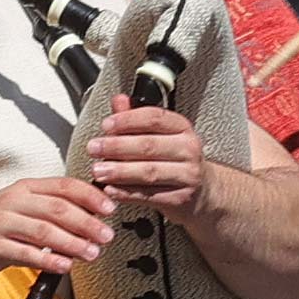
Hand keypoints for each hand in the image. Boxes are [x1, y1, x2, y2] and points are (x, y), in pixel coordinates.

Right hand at [0, 173, 115, 279]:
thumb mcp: (24, 207)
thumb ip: (54, 209)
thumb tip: (94, 215)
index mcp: (26, 188)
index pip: (64, 186)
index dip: (90, 196)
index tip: (109, 208)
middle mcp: (13, 201)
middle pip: (57, 208)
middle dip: (86, 222)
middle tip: (106, 236)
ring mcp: (1, 223)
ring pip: (43, 231)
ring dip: (72, 243)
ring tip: (91, 253)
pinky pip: (25, 253)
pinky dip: (48, 260)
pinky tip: (65, 266)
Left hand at [83, 104, 207, 212]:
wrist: (203, 191)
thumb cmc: (177, 160)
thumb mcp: (161, 135)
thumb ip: (136, 120)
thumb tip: (118, 100)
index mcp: (182, 128)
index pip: (154, 118)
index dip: (128, 120)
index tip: (106, 125)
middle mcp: (188, 149)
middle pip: (149, 145)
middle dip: (117, 147)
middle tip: (94, 148)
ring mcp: (187, 175)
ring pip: (148, 171)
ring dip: (120, 171)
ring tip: (98, 170)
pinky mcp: (180, 198)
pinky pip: (148, 195)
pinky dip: (126, 193)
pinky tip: (111, 189)